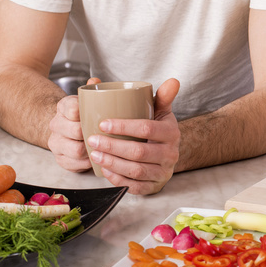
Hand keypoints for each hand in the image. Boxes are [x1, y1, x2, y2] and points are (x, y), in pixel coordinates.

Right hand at [48, 77, 101, 172]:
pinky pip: (75, 164)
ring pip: (76, 150)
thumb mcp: (87, 99)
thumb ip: (93, 89)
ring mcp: (56, 143)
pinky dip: (88, 163)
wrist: (66, 128)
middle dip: (92, 133)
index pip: (72, 109)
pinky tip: (97, 157)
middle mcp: (56, 125)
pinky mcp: (60, 159)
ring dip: (92, 150)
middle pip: (75, 131)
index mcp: (63, 107)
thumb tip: (95, 81)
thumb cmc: (83, 114)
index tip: (99, 115)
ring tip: (104, 147)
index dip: (85, 113)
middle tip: (108, 134)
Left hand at [86, 78, 180, 194]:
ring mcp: (163, 172)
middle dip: (112, 146)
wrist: (168, 155)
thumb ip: (163, 97)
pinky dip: (118, 179)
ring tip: (95, 154)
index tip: (103, 124)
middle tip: (92, 140)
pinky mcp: (154, 186)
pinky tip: (105, 170)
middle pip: (139, 152)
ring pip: (136, 170)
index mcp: (171, 132)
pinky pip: (135, 186)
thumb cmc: (159, 131)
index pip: (147, 128)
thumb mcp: (162, 113)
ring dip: (112, 163)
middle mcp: (170, 154)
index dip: (123, 126)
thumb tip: (173, 81)